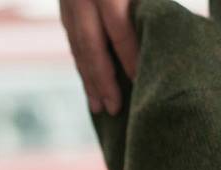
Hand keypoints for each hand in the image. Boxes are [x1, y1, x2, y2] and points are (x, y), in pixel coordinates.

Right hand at [59, 0, 137, 114]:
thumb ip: (143, 7)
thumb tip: (155, 40)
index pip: (119, 32)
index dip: (130, 59)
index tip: (140, 83)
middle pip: (92, 49)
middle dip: (103, 82)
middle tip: (114, 109)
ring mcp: (68, 4)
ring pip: (78, 49)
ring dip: (89, 81)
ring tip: (98, 107)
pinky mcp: (64, 9)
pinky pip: (73, 43)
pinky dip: (83, 65)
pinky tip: (90, 83)